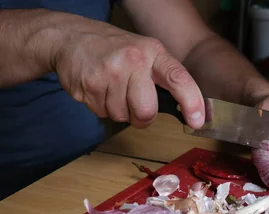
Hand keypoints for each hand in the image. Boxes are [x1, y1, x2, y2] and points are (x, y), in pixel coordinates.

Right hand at [53, 23, 204, 128]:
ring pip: (123, 116)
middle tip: (134, 104)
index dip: (191, 102)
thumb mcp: (143, 52)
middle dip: (141, 117)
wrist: (71, 38)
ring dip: (119, 110)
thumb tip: (187, 108)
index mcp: (152, 52)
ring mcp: (110, 73)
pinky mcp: (90, 85)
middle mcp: (133, 61)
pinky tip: (98, 88)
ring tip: (111, 88)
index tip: (197, 121)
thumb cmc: (113, 49)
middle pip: (147, 111)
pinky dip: (102, 106)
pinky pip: (103, 113)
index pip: (178, 78)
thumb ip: (163, 76)